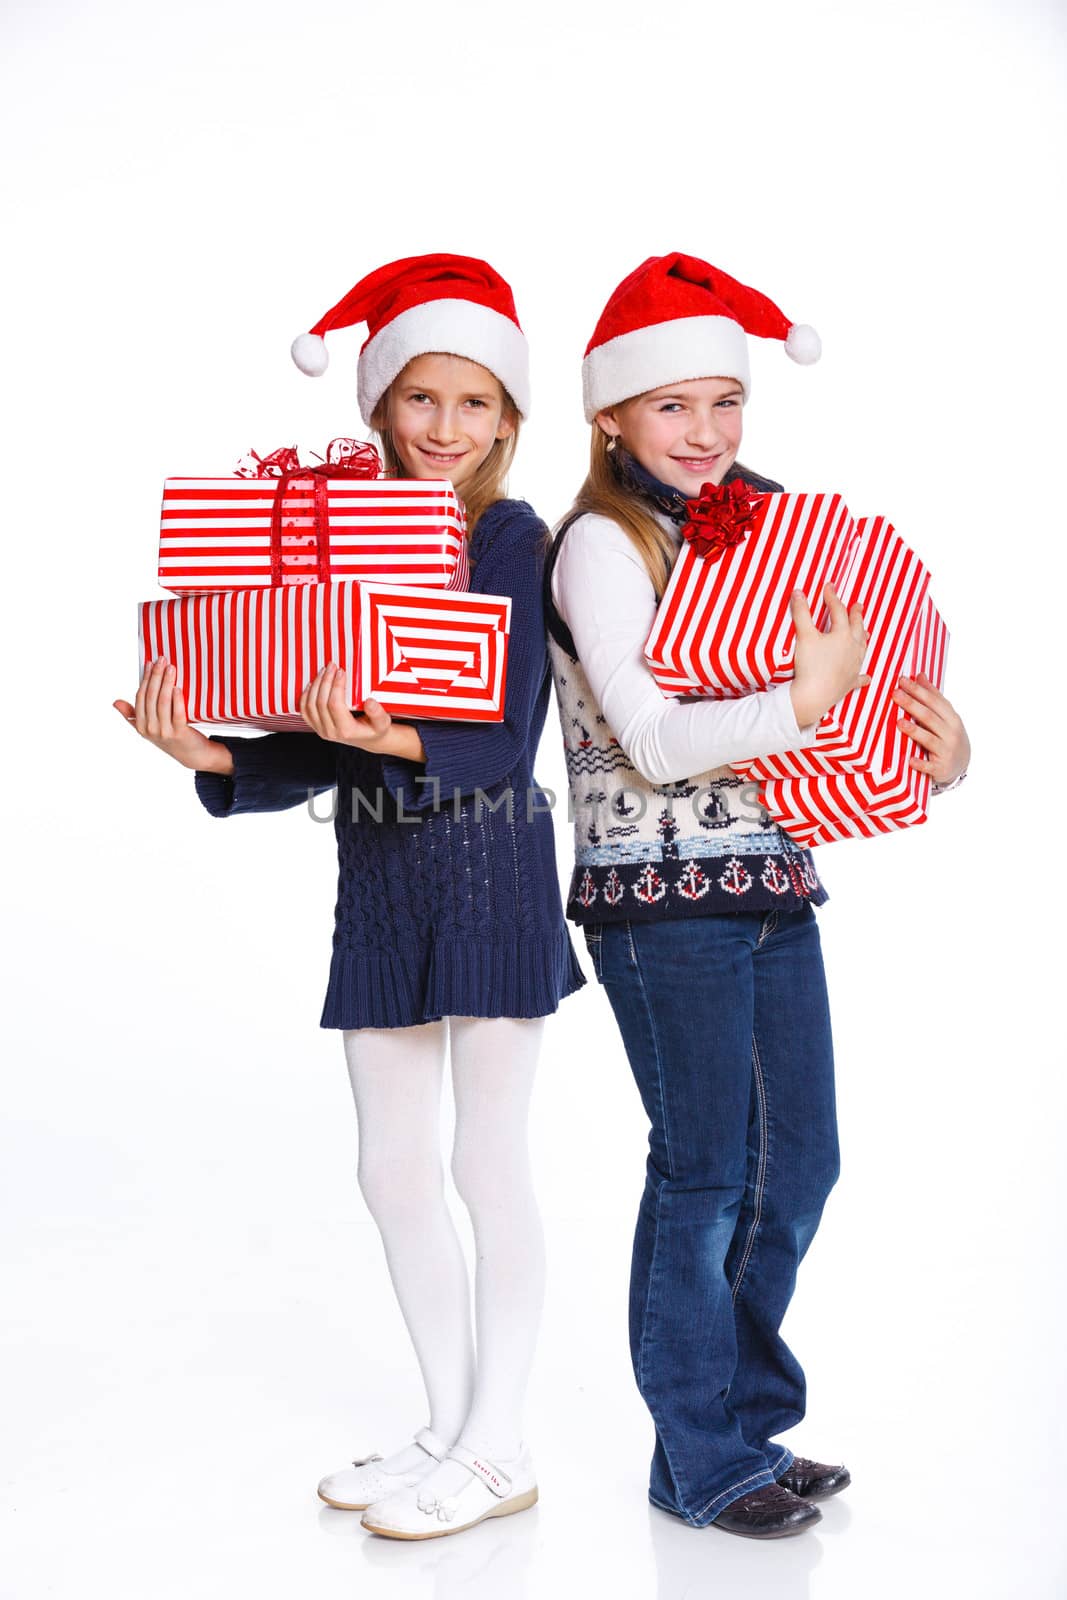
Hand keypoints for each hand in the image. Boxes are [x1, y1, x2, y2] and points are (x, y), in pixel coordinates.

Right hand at [113, 658, 233, 772]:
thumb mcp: (148, 727)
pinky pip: (177, 713)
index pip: (140, 696)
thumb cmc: (171, 735)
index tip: (149, 663)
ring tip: (171, 668)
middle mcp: (149, 728)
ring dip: (166, 683)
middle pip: (151, 696)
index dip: (145, 679)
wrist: (192, 754)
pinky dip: (177, 700)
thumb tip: (115, 702)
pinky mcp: (180, 733)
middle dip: (156, 676)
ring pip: (163, 702)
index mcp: (139, 725)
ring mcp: (164, 732)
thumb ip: (132, 714)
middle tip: (162, 659)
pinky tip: (177, 688)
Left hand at [299, 665, 394, 749]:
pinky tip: (313, 683)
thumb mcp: (383, 723)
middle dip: (325, 680)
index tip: (341, 672)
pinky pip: (304, 710)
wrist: (368, 739)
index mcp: (346, 730)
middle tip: (332, 666)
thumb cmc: (375, 729)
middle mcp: (330, 732)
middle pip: (320, 702)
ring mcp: (320, 730)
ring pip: (310, 705)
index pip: (335, 704)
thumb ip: (378, 713)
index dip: (336, 686)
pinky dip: (306, 695)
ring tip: (324, 671)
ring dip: (315, 685)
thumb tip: (369, 702)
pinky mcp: (315, 726)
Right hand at [789, 583, 871, 728]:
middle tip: (858, 606)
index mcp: (843, 635)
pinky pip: (860, 678)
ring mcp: (854, 666)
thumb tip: (798, 592)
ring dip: (864, 639)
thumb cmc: (810, 665)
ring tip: (866, 633)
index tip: (829, 587)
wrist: (814, 695)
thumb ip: (801, 613)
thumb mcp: (804, 635)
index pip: (839, 611)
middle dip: (856, 615)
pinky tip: (866, 676)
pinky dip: (863, 676)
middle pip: (857, 627)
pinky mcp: (850, 683)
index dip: (833, 598)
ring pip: (862, 648)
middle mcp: (853, 649)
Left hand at [892, 670, 969, 785]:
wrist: (962, 765)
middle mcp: (951, 733)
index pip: (934, 701)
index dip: (918, 690)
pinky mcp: (941, 768)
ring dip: (915, 731)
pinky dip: (920, 763)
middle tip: (896, 694)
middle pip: (930, 717)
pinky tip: (910, 760)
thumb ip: (933, 697)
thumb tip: (920, 675)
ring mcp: (947, 751)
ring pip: (929, 739)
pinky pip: (929, 766)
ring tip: (899, 722)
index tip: (902, 681)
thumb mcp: (945, 716)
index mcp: (951, 718)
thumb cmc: (949, 737)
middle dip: (912, 704)